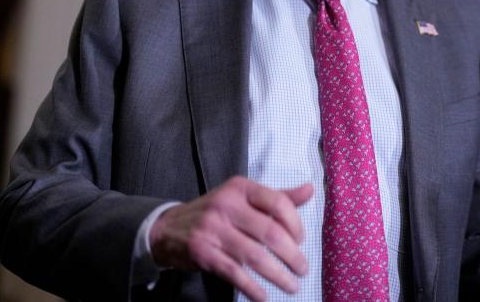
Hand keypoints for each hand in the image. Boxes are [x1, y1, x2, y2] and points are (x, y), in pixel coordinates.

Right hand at [149, 176, 313, 300]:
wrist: (168, 229)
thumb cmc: (216, 213)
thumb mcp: (243, 198)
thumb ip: (277, 197)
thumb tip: (310, 190)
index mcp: (240, 188)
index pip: (277, 203)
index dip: (296, 224)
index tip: (301, 240)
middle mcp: (226, 205)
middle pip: (270, 232)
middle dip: (292, 255)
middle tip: (303, 269)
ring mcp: (213, 229)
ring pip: (255, 256)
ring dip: (278, 275)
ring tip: (292, 286)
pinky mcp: (203, 253)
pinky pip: (235, 273)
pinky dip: (252, 288)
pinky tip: (264, 296)